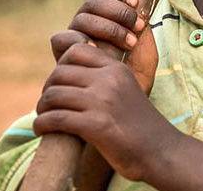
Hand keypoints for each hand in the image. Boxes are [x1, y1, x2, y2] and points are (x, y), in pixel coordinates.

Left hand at [36, 0, 168, 180]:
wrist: (160, 151)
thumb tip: (81, 62)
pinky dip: (42, 124)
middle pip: (60, 72)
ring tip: (43, 115)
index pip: (76, 50)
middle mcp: (109, 80)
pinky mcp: (96, 125)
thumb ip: (108, 76)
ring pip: (54, 94)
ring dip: (42, 107)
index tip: (60, 82)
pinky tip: (42, 129)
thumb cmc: (141, 124)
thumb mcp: (131, 88)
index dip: (61, 65)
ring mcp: (102, 102)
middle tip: (47, 102)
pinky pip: (56, 118)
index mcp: (116, 68)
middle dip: (48, 88)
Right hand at [47, 0, 157, 91]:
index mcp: (101, 17)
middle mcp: (84, 26)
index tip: (135, 1)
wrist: (127, 115)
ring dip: (109, 26)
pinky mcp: (63, 61)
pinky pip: (63, 39)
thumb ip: (134, 11)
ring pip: (80, 16)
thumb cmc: (135, 77)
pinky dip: (82, 41)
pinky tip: (101, 51)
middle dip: (118, 9)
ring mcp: (72, 43)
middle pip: (91, 0)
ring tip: (130, 44)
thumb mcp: (144, 40)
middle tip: (137, 26)